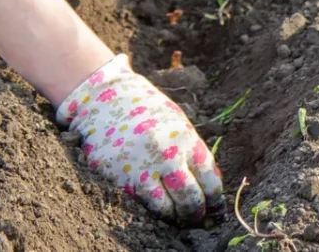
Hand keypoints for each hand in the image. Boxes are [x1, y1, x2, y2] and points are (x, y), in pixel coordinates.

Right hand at [56, 54, 223, 221]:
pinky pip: (139, 204)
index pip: (210, 181)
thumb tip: (209, 186)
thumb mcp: (178, 124)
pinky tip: (153, 205)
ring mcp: (141, 168)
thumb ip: (193, 152)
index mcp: (186, 140)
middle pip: (190, 200)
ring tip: (175, 216)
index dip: (215, 202)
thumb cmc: (146, 111)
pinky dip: (148, 209)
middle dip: (195, 214)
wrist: (104, 99)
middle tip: (196, 219)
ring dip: (173, 217)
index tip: (215, 211)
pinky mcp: (118, 178)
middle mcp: (166, 155)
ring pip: (165, 209)